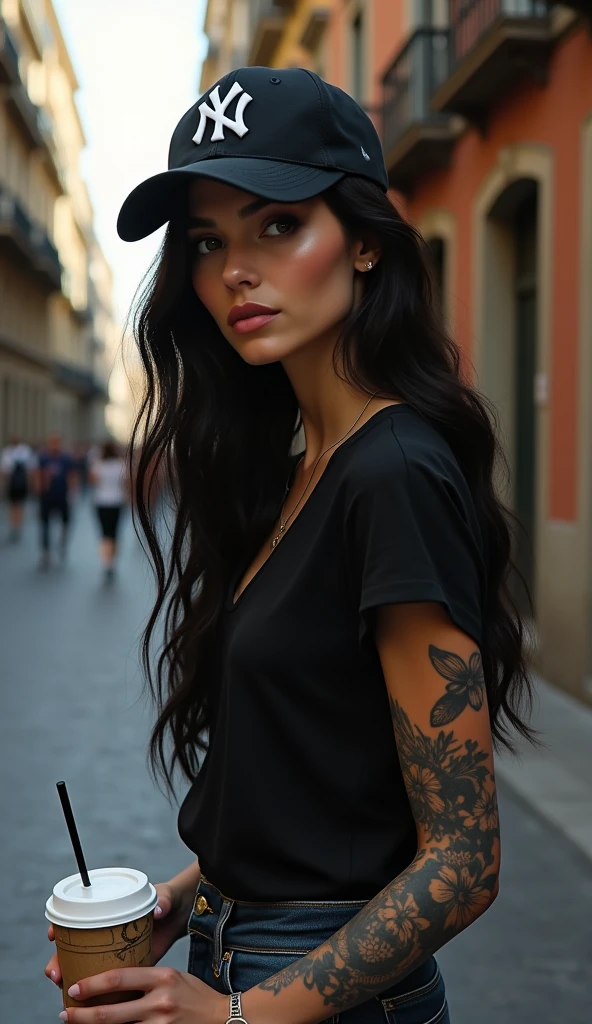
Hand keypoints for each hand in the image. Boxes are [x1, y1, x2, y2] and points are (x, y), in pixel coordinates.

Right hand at [45, 881, 192, 987]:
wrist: (182, 915)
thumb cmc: (168, 900)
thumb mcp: (165, 897)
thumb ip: (162, 901)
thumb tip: (159, 911)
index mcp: (108, 912)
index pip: (75, 917)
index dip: (60, 926)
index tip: (53, 935)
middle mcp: (105, 933)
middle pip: (71, 949)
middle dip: (58, 962)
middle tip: (56, 974)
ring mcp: (113, 953)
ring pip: (83, 969)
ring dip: (71, 980)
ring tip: (66, 992)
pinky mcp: (127, 969)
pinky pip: (106, 984)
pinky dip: (95, 995)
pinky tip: (88, 1006)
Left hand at [57, 967, 227, 1022]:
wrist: (220, 1017)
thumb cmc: (194, 994)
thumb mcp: (172, 976)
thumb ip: (146, 979)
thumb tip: (113, 983)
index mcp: (162, 977)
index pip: (119, 979)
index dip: (92, 985)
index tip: (74, 988)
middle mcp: (160, 1002)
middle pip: (111, 1012)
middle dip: (83, 1015)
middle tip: (66, 1013)